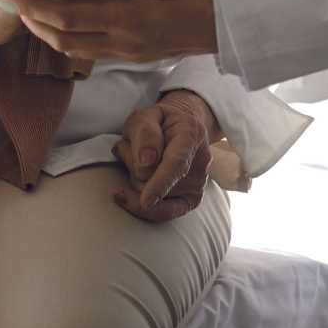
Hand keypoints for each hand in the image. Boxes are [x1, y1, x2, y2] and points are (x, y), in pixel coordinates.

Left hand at [10, 0, 215, 61]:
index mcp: (128, 18)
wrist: (226, 27)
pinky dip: (72, 41)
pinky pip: (93, 53)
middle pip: (65, 38)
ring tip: (33, 17)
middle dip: (35, 24)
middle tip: (14, 8)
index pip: (70, 15)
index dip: (38, 8)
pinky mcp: (135, 56)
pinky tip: (68, 26)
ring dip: (50, 35)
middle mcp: (123, 41)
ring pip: (76, 49)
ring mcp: (128, 52)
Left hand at [112, 90, 215, 222]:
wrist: (180, 127)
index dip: (160, 182)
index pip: (177, 162)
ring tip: (141, 159)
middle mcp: (201, 161)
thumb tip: (146, 162)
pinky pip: (165, 212)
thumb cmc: (158, 121)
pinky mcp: (192, 198)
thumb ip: (144, 132)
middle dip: (132, 164)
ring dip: (135, 179)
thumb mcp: (144, 115)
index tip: (145, 201)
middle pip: (154, 178)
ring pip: (153, 195)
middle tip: (132, 147)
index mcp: (191, 134)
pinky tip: (127, 198)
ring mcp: (199, 183)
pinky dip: (142, 207)